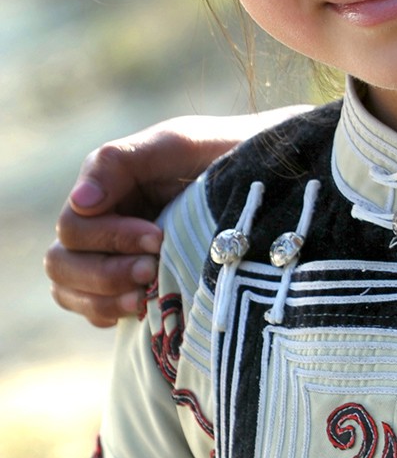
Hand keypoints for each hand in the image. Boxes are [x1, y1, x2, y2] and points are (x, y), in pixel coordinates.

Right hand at [44, 110, 304, 324]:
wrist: (272, 178)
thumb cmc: (226, 153)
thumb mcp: (178, 145)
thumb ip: (123, 161)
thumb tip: (80, 201)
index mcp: (108, 185)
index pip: (75, 225)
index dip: (110, 238)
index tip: (158, 238)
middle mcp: (102, 220)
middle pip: (62, 262)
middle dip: (106, 272)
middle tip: (153, 269)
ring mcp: (112, 253)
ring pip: (69, 288)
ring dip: (103, 297)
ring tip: (146, 296)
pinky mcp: (131, 281)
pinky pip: (93, 308)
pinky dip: (109, 313)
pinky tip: (144, 308)